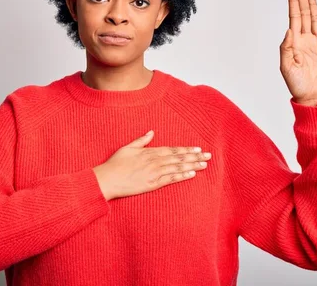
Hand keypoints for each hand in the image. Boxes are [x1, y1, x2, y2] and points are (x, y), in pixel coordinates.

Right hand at [93, 131, 210, 200]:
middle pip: (178, 157)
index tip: (198, 149)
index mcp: (149, 152)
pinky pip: (170, 179)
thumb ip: (141, 140)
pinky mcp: (152, 184)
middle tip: (208, 156)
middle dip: (194, 156)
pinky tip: (191, 174)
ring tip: (204, 165)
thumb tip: (151, 132)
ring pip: (177, 167)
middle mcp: (154, 161)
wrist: (107, 179)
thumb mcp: (127, 147)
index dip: (186, 149)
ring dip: (192, 165)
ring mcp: (154, 173)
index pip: (172, 150)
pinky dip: (181, 176)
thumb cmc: (115, 163)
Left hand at [280, 0, 316, 105]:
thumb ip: (286, 47)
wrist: (311, 95)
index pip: (293, 17)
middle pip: (303, 14)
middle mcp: (304, 39)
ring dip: (312, 5)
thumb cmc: (295, 83)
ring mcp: (316, 43)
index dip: (292, 3)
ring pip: (314, 19)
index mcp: (294, 41)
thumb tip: (289, 30)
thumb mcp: (286, 66)